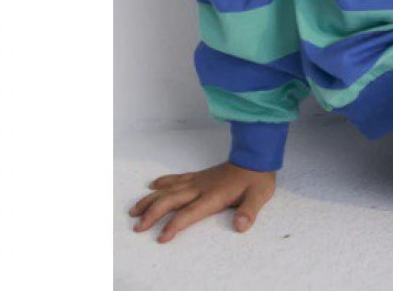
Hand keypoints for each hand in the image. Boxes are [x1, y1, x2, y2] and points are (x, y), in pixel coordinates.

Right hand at [129, 161, 276, 242]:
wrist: (256, 155)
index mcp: (214, 195)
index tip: (161, 238)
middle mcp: (201, 187)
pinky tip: (153, 185)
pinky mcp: (200, 175)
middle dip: (153, 213)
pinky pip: (178, 178)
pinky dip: (164, 182)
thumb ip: (249, 211)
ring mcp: (199, 180)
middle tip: (138, 226)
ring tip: (135, 210)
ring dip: (151, 199)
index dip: (175, 225)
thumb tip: (240, 226)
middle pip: (172, 200)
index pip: (190, 212)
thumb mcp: (258, 196)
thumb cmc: (257, 178)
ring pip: (169, 189)